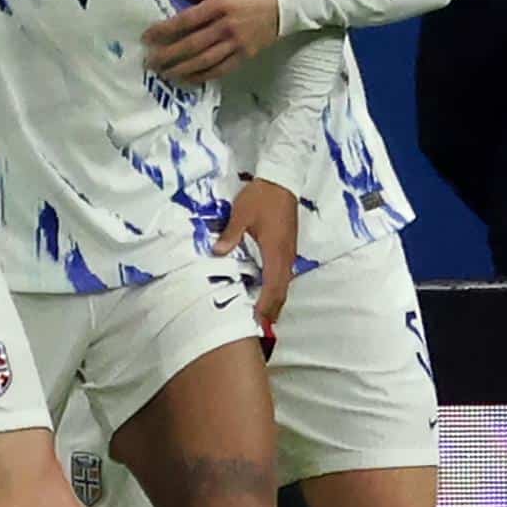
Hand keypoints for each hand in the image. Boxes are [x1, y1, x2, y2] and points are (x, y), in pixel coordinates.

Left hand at [143, 0, 278, 80]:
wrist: (286, 4)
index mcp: (219, 5)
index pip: (185, 20)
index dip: (164, 30)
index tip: (148, 37)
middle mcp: (226, 26)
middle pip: (191, 45)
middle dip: (168, 55)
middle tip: (150, 62)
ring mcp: (236, 44)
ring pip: (204, 61)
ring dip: (182, 69)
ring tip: (165, 74)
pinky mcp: (245, 55)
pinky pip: (220, 69)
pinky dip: (203, 76)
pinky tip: (189, 79)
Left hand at [214, 179, 296, 326]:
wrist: (282, 178)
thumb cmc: (261, 197)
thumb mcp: (241, 214)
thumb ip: (230, 235)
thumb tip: (217, 253)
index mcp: (276, 252)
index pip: (273, 287)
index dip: (265, 307)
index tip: (257, 322)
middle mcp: (286, 256)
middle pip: (281, 291)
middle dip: (272, 310)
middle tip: (261, 328)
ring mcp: (289, 252)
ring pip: (284, 284)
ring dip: (275, 300)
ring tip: (263, 315)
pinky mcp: (288, 247)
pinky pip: (284, 274)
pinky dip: (276, 288)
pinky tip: (266, 291)